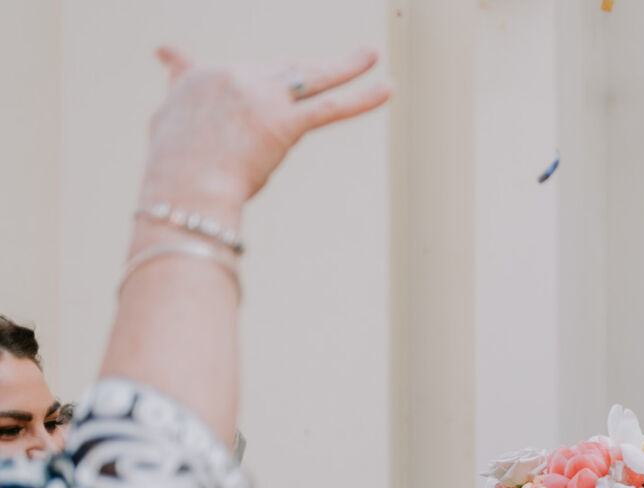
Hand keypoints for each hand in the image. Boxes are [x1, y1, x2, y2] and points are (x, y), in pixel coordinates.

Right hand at [139, 46, 390, 214]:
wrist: (183, 188)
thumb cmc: (174, 166)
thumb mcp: (167, 114)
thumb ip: (177, 82)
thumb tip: (167, 54)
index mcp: (207, 76)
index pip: (248, 71)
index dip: (267, 77)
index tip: (282, 78)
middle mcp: (235, 77)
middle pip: (287, 68)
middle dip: (319, 68)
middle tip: (351, 58)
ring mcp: (262, 97)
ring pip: (313, 76)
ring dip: (348, 65)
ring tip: (372, 55)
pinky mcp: (283, 123)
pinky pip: (331, 107)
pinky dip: (362, 98)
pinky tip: (386, 88)